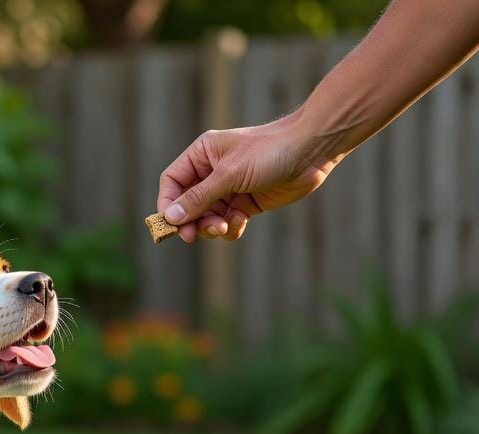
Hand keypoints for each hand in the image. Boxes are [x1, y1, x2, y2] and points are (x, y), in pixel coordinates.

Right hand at [157, 115, 340, 242]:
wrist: (310, 152)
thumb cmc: (268, 152)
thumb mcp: (228, 175)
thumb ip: (198, 198)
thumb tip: (170, 217)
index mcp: (202, 155)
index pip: (173, 182)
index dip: (168, 204)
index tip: (170, 224)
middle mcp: (212, 172)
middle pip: (187, 204)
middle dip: (191, 220)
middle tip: (192, 236)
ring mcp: (229, 188)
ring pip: (207, 217)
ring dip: (211, 227)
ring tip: (224, 227)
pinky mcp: (246, 202)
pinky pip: (227, 222)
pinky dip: (230, 227)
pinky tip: (240, 222)